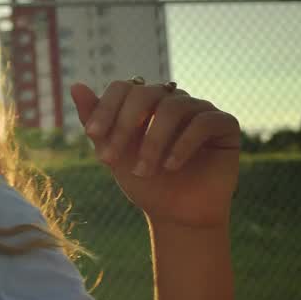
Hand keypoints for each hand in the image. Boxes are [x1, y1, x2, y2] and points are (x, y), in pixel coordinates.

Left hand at [70, 80, 240, 229]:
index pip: (124, 87)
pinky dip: (183, 144)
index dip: (106, 108)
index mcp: (146, 103)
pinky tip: (171, 166)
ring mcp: (200, 109)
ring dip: (153, 142)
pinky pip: (204, 121)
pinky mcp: (225, 124)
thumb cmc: (144, 182)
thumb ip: (95, 120)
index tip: (91, 134)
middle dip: (124, 125)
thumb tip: (75, 85)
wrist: (177, 214)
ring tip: (144, 171)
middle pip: (146, 93)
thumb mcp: (113, 152)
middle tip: (111, 158)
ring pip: (174, 107)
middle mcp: (173, 100)